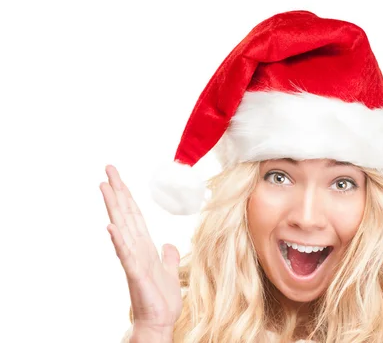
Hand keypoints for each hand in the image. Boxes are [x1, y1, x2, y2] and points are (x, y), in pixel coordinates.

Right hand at [100, 165, 181, 332]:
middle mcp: (136, 247)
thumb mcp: (170, 271)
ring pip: (122, 227)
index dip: (127, 195)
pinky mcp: (135, 273)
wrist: (160, 321)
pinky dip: (118, 240)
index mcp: (144, 245)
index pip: (134, 214)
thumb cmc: (162, 299)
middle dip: (117, 190)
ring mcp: (133, 259)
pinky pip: (126, 254)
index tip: (117, 177)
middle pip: (125, 213)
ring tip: (104, 187)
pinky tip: (111, 226)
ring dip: (114, 207)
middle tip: (108, 169)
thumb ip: (169, 256)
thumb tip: (169, 244)